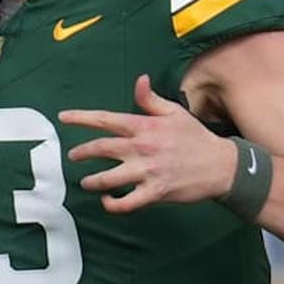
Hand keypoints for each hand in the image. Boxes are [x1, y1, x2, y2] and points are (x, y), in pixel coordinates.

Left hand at [60, 74, 236, 213]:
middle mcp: (142, 148)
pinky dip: (113, 204)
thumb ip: (150, 99)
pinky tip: (107, 201)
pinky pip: (126, 203)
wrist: (220, 166)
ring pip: (109, 178)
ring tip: (86, 182)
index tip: (63, 117)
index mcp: (145, 126)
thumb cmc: (195, 137)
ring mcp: (148, 172)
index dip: (81, 117)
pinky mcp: (155, 192)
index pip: (106, 119)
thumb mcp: (174, 112)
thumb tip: (139, 80)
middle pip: (101, 148)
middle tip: (72, 156)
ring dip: (92, 181)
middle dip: (82, 152)